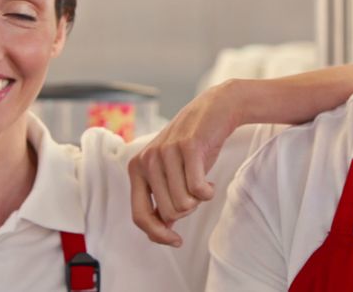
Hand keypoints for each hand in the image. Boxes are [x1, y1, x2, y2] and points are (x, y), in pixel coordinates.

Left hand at [129, 80, 243, 245]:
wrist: (215, 110)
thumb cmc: (193, 145)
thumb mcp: (172, 171)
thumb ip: (162, 197)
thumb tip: (161, 227)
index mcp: (137, 168)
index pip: (139, 215)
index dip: (157, 234)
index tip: (175, 240)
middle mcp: (147, 160)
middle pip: (169, 212)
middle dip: (187, 208)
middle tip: (195, 191)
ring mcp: (165, 153)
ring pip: (184, 203)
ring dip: (198, 198)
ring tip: (201, 182)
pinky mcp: (187, 147)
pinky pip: (198, 189)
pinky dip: (208, 191)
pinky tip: (209, 181)